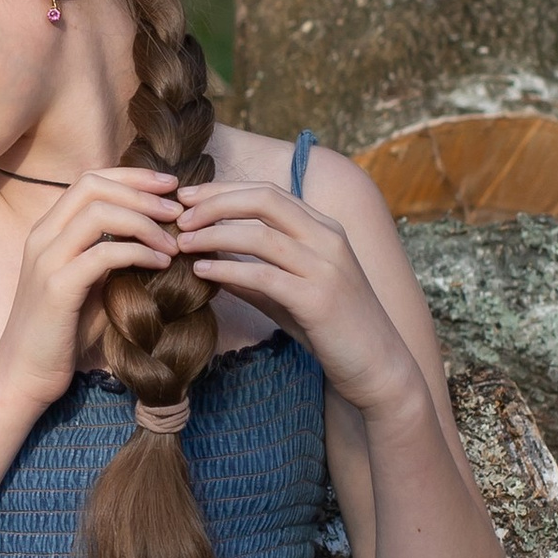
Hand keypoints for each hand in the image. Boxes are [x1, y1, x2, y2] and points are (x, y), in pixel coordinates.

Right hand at [0, 166, 181, 414]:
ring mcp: (46, 260)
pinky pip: (103, 253)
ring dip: (144, 222)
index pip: (90, 180)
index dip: (132, 177)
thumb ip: (111, 257)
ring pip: (99, 213)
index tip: (169, 187)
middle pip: (93, 186)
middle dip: (142, 192)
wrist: (23, 375)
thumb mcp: (90, 285)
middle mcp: (42, 237)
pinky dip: (138, 253)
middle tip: (177, 209)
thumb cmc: (61, 334)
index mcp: (48, 231)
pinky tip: (160, 265)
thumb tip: (160, 238)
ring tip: (173, 243)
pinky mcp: (57, 287)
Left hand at [174, 177, 429, 421]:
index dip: (224, 191)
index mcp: (324, 228)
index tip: (188, 197)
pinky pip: (264, 275)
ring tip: (183, 243)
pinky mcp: (318, 299)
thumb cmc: (332, 328)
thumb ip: (255, 274)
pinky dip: (228, 269)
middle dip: (216, 202)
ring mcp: (326, 267)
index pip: (268, 193)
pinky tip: (203, 271)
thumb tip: (209, 261)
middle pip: (264, 201)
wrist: (377, 366)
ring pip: (261, 235)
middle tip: (180, 216)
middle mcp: (328, 239)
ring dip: (214, 234)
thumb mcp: (289, 293)